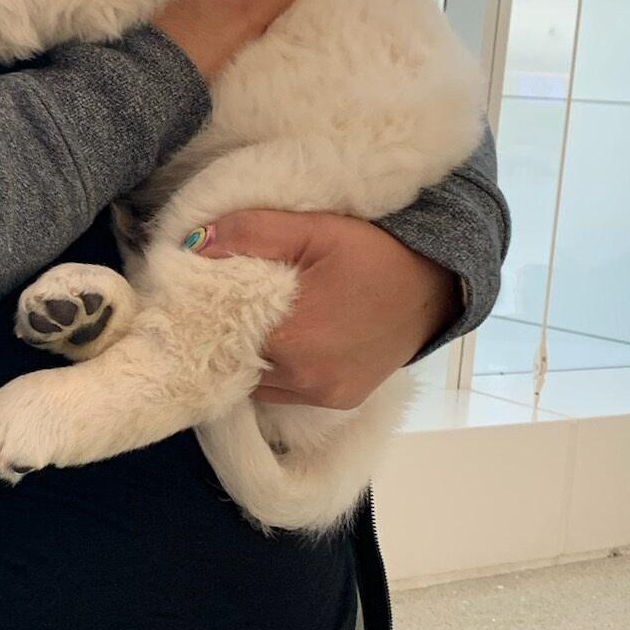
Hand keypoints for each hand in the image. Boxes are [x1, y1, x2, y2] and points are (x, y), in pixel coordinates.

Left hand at [195, 210, 461, 408]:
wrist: (438, 286)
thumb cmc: (377, 252)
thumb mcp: (315, 228)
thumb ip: (250, 232)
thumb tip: (192, 243)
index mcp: (292, 338)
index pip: (219, 336)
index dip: (205, 314)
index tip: (197, 294)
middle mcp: (305, 379)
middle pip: (237, 364)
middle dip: (224, 337)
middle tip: (220, 306)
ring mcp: (323, 395)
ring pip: (259, 384)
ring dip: (250, 357)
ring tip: (252, 323)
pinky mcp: (340, 401)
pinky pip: (287, 392)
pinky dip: (276, 371)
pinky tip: (281, 342)